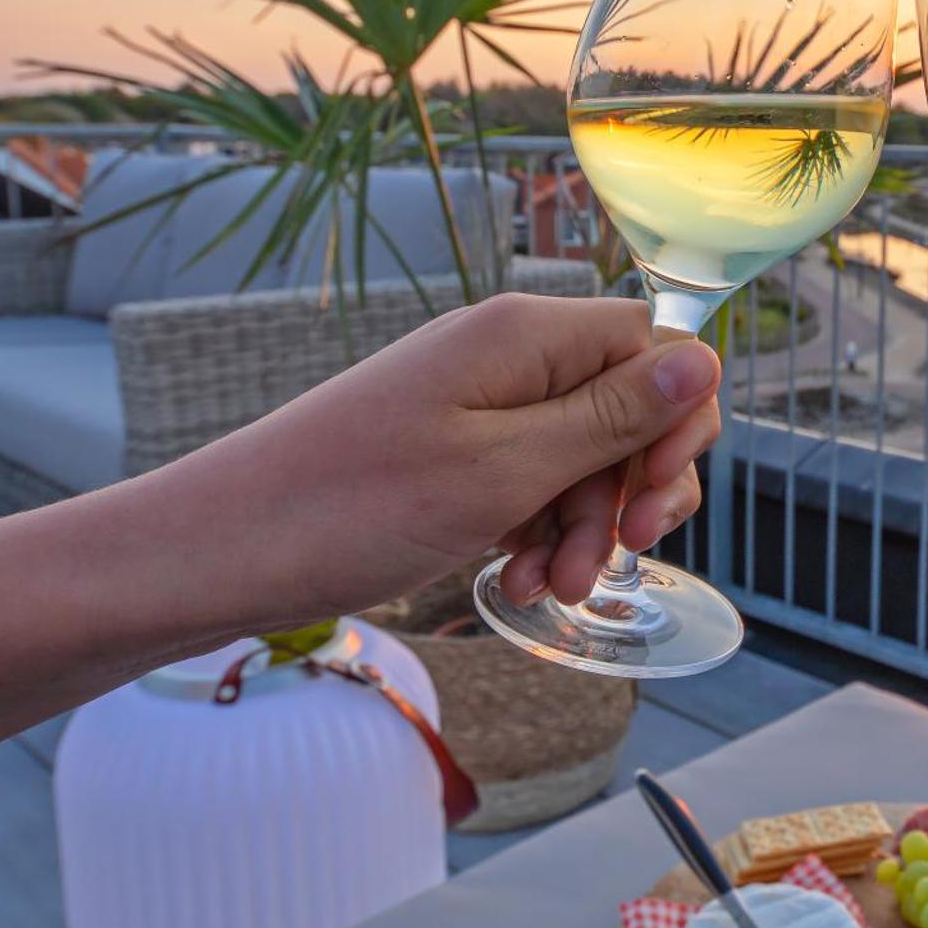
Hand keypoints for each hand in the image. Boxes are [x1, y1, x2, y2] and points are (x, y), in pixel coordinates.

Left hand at [204, 293, 720, 616]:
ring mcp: (479, 403)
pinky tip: (516, 582)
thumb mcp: (505, 470)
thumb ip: (613, 417)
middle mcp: (509, 356)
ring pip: (583, 454)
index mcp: (526, 336)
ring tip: (549, 591)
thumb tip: (705, 360)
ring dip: (585, 527)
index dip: (679, 423)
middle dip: (633, 489)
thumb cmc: (354, 505)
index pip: (655, 345)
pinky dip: (539, 533)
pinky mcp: (453, 450)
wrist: (222, 551)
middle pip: (627, 405)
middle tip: (617, 559)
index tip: (655, 505)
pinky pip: (531, 481)